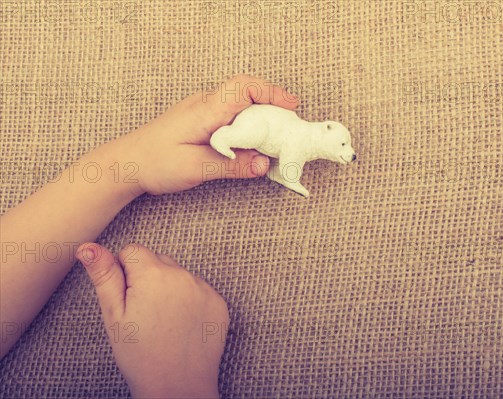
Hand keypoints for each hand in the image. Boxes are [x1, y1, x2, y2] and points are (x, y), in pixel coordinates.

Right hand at [76, 242, 228, 398]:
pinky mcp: (219, 302)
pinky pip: (199, 290)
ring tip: (163, 322)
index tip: (128, 299)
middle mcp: (183, 275)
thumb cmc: (141, 355)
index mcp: (154, 274)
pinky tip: (181, 326)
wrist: (179, 387)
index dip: (124, 273)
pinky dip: (190, 302)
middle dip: (147, 279)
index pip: (133, 251)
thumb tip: (88, 247)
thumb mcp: (114, 315)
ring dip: (169, 289)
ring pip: (179, 276)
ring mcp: (204, 288)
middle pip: (158, 261)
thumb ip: (104, 275)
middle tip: (143, 314)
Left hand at [119, 74, 298, 194]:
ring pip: (240, 104)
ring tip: (276, 136)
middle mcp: (205, 104)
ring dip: (261, 116)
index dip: (271, 92)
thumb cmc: (154, 163)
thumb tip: (264, 164)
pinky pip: (232, 115)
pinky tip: (253, 142)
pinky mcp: (202, 120)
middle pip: (247, 92)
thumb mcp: (196, 167)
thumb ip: (232, 165)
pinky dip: (248, 124)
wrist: (126, 163)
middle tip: (290, 125)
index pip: (243, 87)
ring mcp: (203, 110)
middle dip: (273, 104)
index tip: (291, 106)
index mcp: (205, 110)